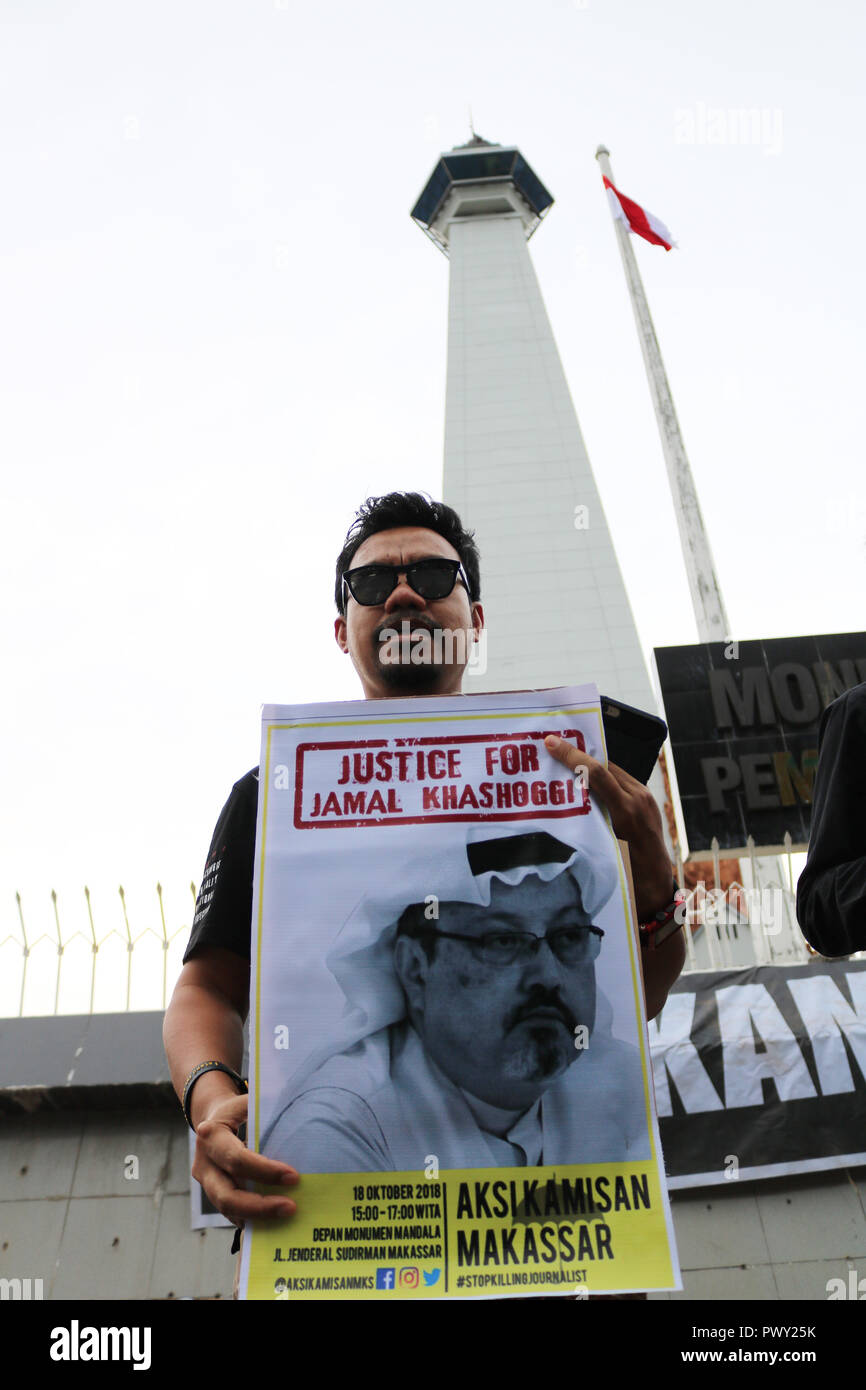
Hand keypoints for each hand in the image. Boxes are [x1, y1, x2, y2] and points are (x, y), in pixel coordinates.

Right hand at [191, 1090, 298, 1226]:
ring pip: (228, 1210)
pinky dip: (253, 1221)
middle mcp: (204, 1163)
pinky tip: (275, 1223)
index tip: (294, 1177)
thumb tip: (304, 1117)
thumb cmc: (238, 1111)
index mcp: (212, 1136)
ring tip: (286, 1216)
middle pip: (227, 1195)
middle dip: (260, 1206)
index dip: (265, 1172)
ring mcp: (207, 1184)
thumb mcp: (247, 1103)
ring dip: (258, 1217)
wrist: (212, 1120)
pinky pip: (233, 1214)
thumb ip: (267, 1109)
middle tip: (291, 1207)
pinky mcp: (214, 1196)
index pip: (238, 1160)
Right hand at [543, 734, 673, 920]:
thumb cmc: (628, 876)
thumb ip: (589, 820)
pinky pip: (622, 782)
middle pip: (604, 767)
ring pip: (614, 772)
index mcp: (626, 812)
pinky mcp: (648, 800)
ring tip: (566, 763)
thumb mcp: (602, 849)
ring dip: (591, 767)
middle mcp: (638, 799)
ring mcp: (646, 799)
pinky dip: (605, 778)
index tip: (552, 743)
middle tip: (553, 747)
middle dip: (578, 756)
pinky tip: (588, 783)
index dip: (572, 755)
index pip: (596, 773)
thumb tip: (566, 795)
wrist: (657, 888)